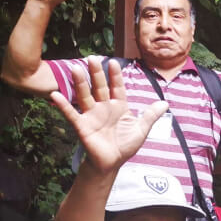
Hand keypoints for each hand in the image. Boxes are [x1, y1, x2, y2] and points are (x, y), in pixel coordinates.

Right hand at [50, 58, 165, 173]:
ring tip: (75, 68)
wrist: (112, 163)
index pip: (117, 87)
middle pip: (100, 87)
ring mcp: (92, 116)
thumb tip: (165, 103)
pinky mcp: (82, 126)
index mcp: (118, 106)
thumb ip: (150, 116)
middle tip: (92, 57)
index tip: (113, 61)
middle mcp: (104, 107)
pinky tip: (56, 95)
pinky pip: (72, 114)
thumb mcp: (141, 130)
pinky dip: (64, 105)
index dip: (115, 75)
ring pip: (85, 96)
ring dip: (80, 83)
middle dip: (96, 73)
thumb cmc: (125, 145)